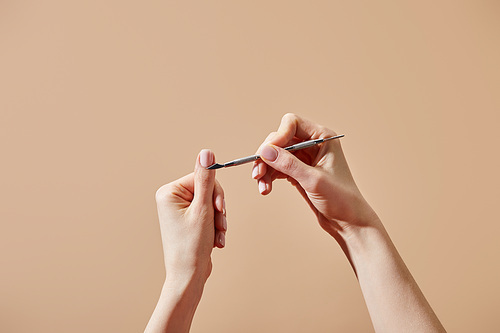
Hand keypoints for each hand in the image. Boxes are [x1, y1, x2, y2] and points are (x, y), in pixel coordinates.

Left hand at [146, 149, 226, 332]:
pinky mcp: (187, 221)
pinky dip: (215, 227)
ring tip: (216, 236)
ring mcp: (179, 211)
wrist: (189, 276)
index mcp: (169, 192)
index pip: (202, 177)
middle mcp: (171, 199)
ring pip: (210, 204)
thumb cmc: (192, 246)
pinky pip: (208, 215)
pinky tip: (214, 241)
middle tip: (219, 225)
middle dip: (217, 209)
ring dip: (218, 220)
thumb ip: (206, 179)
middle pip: (207, 190)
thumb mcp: (203, 209)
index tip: (217, 210)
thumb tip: (206, 152)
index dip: (215, 193)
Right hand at [252, 113, 379, 237]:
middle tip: (258, 173)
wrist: (348, 221)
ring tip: (263, 187)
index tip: (267, 153)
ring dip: (266, 169)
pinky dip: (269, 176)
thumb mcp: (313, 180)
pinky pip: (277, 168)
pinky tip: (266, 188)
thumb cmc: (341, 199)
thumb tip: (265, 151)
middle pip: (280, 139)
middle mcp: (313, 144)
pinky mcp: (298, 172)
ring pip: (275, 155)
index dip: (277, 136)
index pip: (292, 123)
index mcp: (323, 138)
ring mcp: (304, 158)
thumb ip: (288, 164)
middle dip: (267, 156)